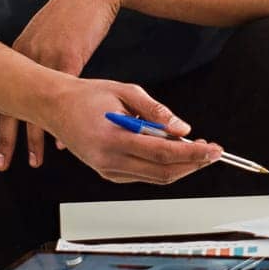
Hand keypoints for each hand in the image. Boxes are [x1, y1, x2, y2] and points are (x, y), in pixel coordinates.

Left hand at [0, 0, 125, 170]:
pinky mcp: (70, 56)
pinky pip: (62, 97)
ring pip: (34, 107)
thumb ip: (39, 55)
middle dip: (5, 139)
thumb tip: (35, 76)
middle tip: (0, 163)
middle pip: (9, 106)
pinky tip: (62, 140)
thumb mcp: (48, 34)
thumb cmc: (74, 11)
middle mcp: (26, 57)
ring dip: (33, 139)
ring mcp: (46, 58)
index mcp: (19, 52)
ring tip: (34, 160)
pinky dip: (61, 121)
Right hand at [42, 77, 221, 183]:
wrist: (53, 106)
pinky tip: (172, 151)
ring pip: (154, 178)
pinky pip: (142, 175)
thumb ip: (156, 111)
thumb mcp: (126, 91)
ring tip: (197, 148)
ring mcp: (107, 170)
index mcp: (114, 139)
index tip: (214, 149)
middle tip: (213, 151)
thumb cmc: (88, 95)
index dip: (194, 154)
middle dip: (193, 164)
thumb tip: (183, 129)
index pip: (164, 154)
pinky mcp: (107, 173)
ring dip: (180, 166)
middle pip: (163, 173)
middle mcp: (109, 161)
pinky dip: (162, 167)